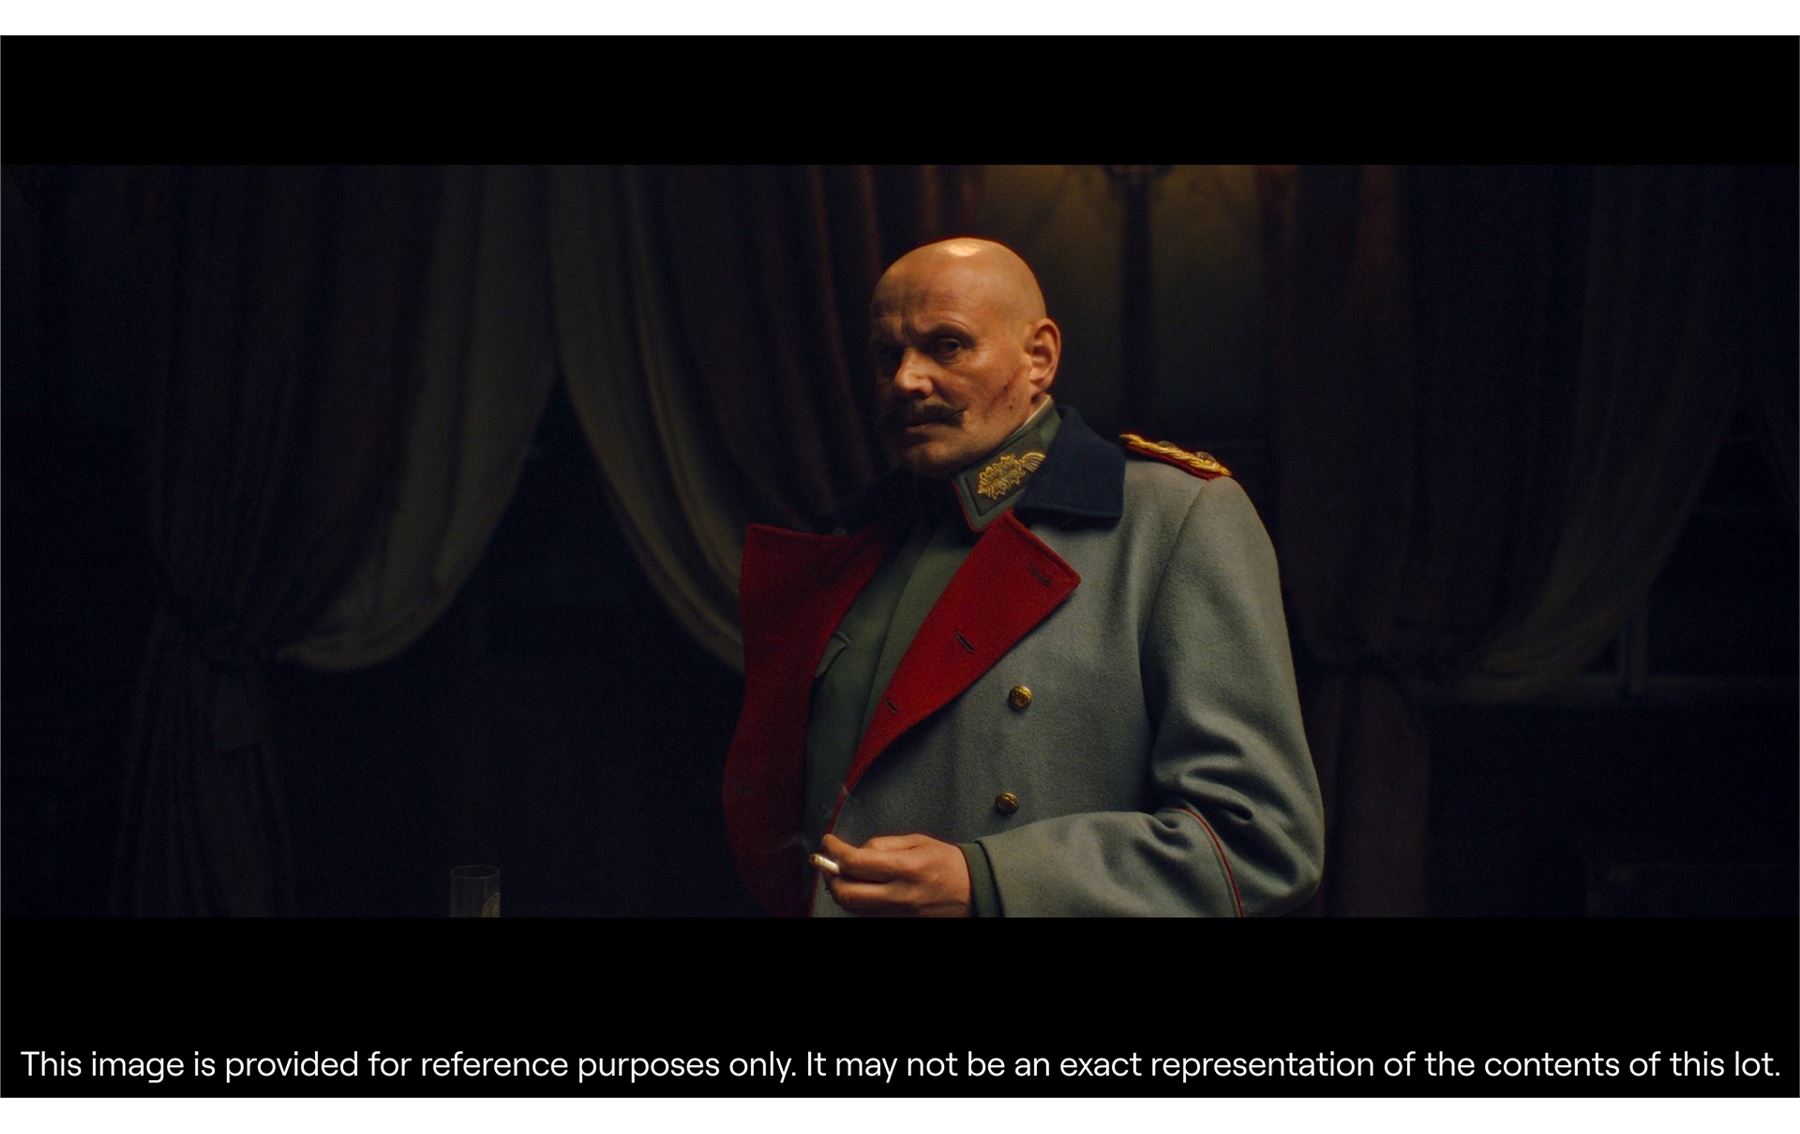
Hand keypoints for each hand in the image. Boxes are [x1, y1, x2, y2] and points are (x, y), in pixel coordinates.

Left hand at [818, 831, 971, 917]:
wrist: (974, 890)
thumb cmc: (946, 862)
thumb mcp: (917, 842)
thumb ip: (884, 845)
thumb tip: (855, 851)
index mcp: (906, 868)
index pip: (856, 863)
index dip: (835, 851)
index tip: (828, 842)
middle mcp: (900, 894)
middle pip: (847, 893)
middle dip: (830, 876)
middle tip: (828, 862)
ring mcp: (899, 913)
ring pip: (853, 908)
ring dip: (839, 890)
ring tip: (841, 874)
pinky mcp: (899, 922)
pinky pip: (867, 915)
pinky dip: (856, 901)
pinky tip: (858, 887)